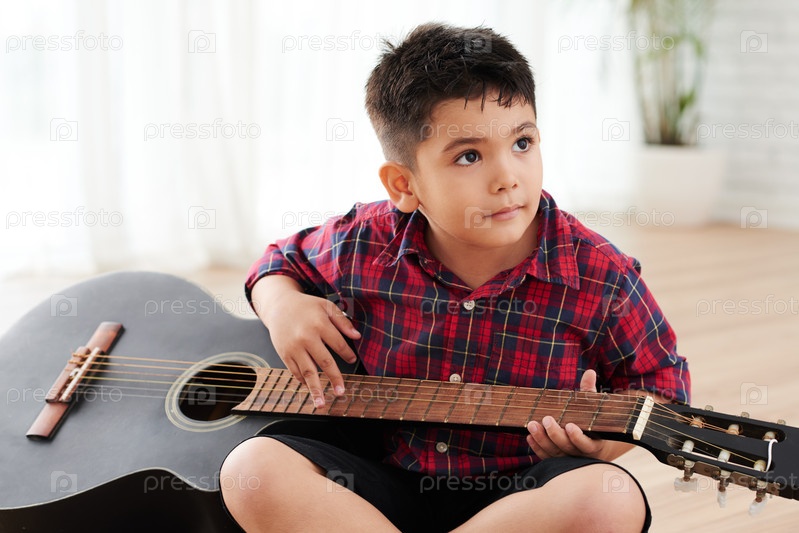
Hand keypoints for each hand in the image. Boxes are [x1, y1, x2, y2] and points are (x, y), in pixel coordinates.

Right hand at [252, 276, 359, 406]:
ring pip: (307, 371)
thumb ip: (342, 321)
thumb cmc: (306, 307)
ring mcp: (294, 347)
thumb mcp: (326, 307)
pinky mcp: (284, 354)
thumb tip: (358, 336)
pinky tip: (311, 389)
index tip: (353, 360)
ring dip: (315, 389)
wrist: (279, 306)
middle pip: (324, 361)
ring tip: (322, 403)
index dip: (347, 354)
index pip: (338, 344)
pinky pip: (295, 371)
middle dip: (334, 378)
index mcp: (319, 324)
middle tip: (341, 392)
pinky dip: (303, 381)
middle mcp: (306, 337)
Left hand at [525, 370, 606, 459]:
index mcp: (594, 443)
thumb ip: (589, 392)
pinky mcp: (557, 461)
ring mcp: (568, 459)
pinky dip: (537, 447)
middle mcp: (581, 455)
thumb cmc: (592, 421)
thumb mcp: (593, 407)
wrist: (593, 444)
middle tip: (546, 419)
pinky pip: (546, 456)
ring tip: (532, 425)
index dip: (577, 437)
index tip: (570, 425)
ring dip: (542, 440)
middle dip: (555, 434)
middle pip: (567, 448)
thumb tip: (590, 372)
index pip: (586, 444)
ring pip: (554, 453)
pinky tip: (529, 437)